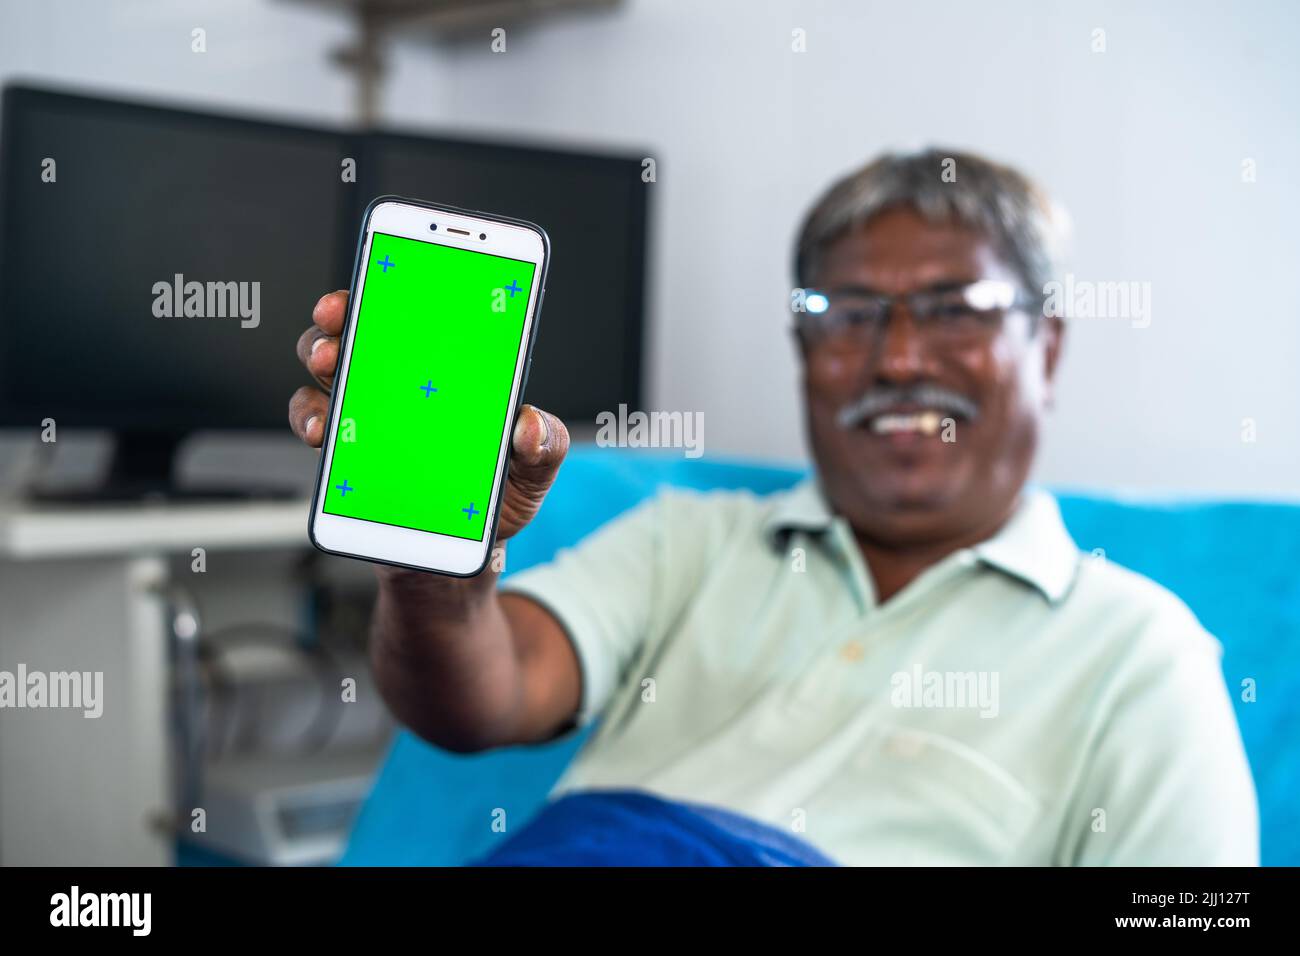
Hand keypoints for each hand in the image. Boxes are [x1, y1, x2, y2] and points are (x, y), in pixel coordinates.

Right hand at [288, 290, 568, 542]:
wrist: (466, 548)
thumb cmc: (500, 492)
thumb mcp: (536, 466)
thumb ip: (547, 443)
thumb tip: (531, 426)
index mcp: (450, 371)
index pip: (421, 315)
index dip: (399, 287)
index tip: (384, 274)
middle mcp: (402, 382)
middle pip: (360, 330)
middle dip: (345, 317)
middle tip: (341, 322)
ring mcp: (368, 415)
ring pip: (328, 370)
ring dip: (322, 360)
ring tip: (332, 368)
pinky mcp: (346, 454)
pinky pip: (316, 424)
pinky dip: (312, 420)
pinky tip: (324, 431)